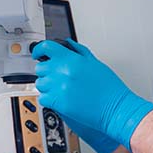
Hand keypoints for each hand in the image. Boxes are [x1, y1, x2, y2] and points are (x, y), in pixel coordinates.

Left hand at [33, 39, 152, 151]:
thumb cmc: (109, 88)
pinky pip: (43, 98)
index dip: (39, 50)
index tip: (37, 54)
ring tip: (59, 89)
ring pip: (40, 83)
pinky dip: (48, 99)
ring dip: (46, 86)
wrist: (115, 108)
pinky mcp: (59, 103)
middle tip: (55, 77)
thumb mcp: (95, 63)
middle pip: (40, 67)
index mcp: (72, 59)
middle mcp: (63, 72)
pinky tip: (58, 99)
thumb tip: (68, 44)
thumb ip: (79, 51)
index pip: (47, 47)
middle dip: (46, 72)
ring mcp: (60, 88)